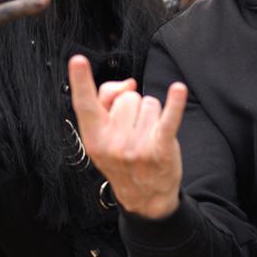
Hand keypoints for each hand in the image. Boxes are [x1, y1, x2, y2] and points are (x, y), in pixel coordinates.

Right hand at [69, 56, 186, 219]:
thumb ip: (106, 103)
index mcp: (94, 137)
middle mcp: (113, 142)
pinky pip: (169, 118)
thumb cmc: (122, 158)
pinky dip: (175, 103)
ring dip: (152, 115)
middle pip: (127, 97)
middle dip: (133, 107)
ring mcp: (137, 147)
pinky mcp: (161, 147)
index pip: (85, 104)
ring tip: (148, 136)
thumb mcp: (103, 136)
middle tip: (133, 130)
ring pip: (148, 103)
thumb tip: (129, 84)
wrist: (145, 197)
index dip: (81, 80)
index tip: (78, 60)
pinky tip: (178, 90)